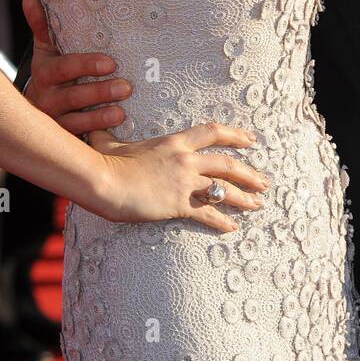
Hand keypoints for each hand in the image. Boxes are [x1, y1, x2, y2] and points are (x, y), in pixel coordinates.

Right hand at [22, 0, 132, 133]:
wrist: (33, 111)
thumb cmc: (50, 73)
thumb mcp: (46, 51)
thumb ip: (43, 26)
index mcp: (45, 72)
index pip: (63, 68)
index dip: (85, 64)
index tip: (109, 62)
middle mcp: (47, 98)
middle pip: (73, 96)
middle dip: (99, 91)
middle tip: (126, 86)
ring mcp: (55, 121)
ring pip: (77, 121)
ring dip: (100, 116)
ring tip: (122, 111)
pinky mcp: (64, 138)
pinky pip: (81, 138)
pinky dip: (98, 132)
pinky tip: (117, 126)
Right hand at [88, 122, 268, 230]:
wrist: (103, 181)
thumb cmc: (104, 163)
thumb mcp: (110, 144)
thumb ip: (109, 138)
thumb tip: (95, 132)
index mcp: (174, 142)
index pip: (212, 133)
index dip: (235, 135)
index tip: (251, 140)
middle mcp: (185, 160)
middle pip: (227, 164)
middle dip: (249, 173)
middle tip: (263, 181)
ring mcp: (184, 182)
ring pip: (224, 189)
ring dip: (244, 198)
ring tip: (257, 204)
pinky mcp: (179, 204)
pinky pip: (208, 214)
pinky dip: (222, 222)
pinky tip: (233, 228)